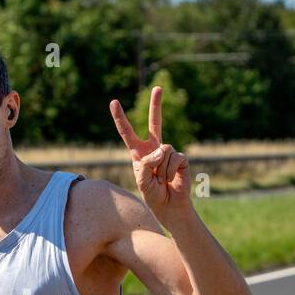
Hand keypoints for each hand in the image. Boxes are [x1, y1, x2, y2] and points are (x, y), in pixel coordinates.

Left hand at [109, 86, 190, 218]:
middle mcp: (154, 149)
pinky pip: (174, 158)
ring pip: (164, 150)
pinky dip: (171, 171)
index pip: (128, 133)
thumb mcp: (142, 180)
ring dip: (161, 169)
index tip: (114, 102)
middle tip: (158, 88)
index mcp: (139, 153)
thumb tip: (163, 148)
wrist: (169, 206)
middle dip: (156, 105)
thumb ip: (146, 163)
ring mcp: (168, 152)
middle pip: (155, 122)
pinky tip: (171, 179)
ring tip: (161, 180)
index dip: (120, 118)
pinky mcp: (181, 158)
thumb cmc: (152, 195)